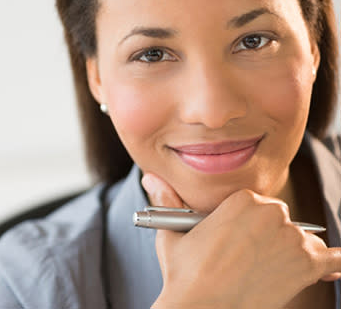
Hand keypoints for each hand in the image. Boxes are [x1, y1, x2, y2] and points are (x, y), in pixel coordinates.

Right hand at [142, 173, 340, 308]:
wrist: (200, 307)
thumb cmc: (185, 272)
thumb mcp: (173, 232)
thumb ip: (165, 199)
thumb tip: (149, 177)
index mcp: (243, 199)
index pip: (258, 207)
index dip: (249, 227)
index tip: (240, 243)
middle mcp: (271, 211)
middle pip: (280, 221)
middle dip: (268, 238)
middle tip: (247, 261)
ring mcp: (290, 237)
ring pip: (301, 239)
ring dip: (291, 254)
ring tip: (269, 272)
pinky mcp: (306, 264)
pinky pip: (333, 260)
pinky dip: (335, 263)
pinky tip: (336, 264)